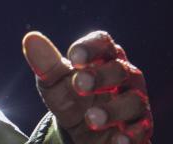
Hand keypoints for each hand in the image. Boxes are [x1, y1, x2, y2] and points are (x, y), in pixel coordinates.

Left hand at [22, 30, 151, 143]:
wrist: (82, 134)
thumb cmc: (71, 99)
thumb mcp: (53, 84)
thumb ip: (46, 64)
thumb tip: (30, 38)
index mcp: (102, 59)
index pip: (103, 43)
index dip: (91, 47)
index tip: (73, 57)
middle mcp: (124, 78)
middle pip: (121, 70)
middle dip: (101, 76)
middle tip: (79, 85)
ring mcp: (134, 104)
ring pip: (134, 101)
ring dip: (113, 110)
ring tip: (91, 118)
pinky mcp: (139, 130)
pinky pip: (141, 131)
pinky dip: (131, 135)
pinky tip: (118, 139)